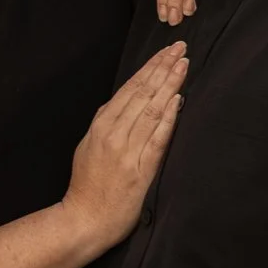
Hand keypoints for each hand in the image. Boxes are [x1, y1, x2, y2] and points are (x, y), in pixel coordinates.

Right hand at [64, 44, 186, 249]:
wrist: (84, 220)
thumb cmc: (87, 185)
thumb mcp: (87, 147)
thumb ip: (103, 124)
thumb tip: (117, 103)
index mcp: (101, 125)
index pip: (130, 88)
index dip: (150, 67)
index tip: (165, 51)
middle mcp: (114, 133)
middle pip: (143, 92)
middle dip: (163, 67)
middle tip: (180, 47)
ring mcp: (127, 150)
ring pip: (151, 109)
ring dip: (169, 84)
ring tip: (183, 64)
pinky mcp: (140, 169)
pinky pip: (157, 138)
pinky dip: (168, 117)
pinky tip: (178, 99)